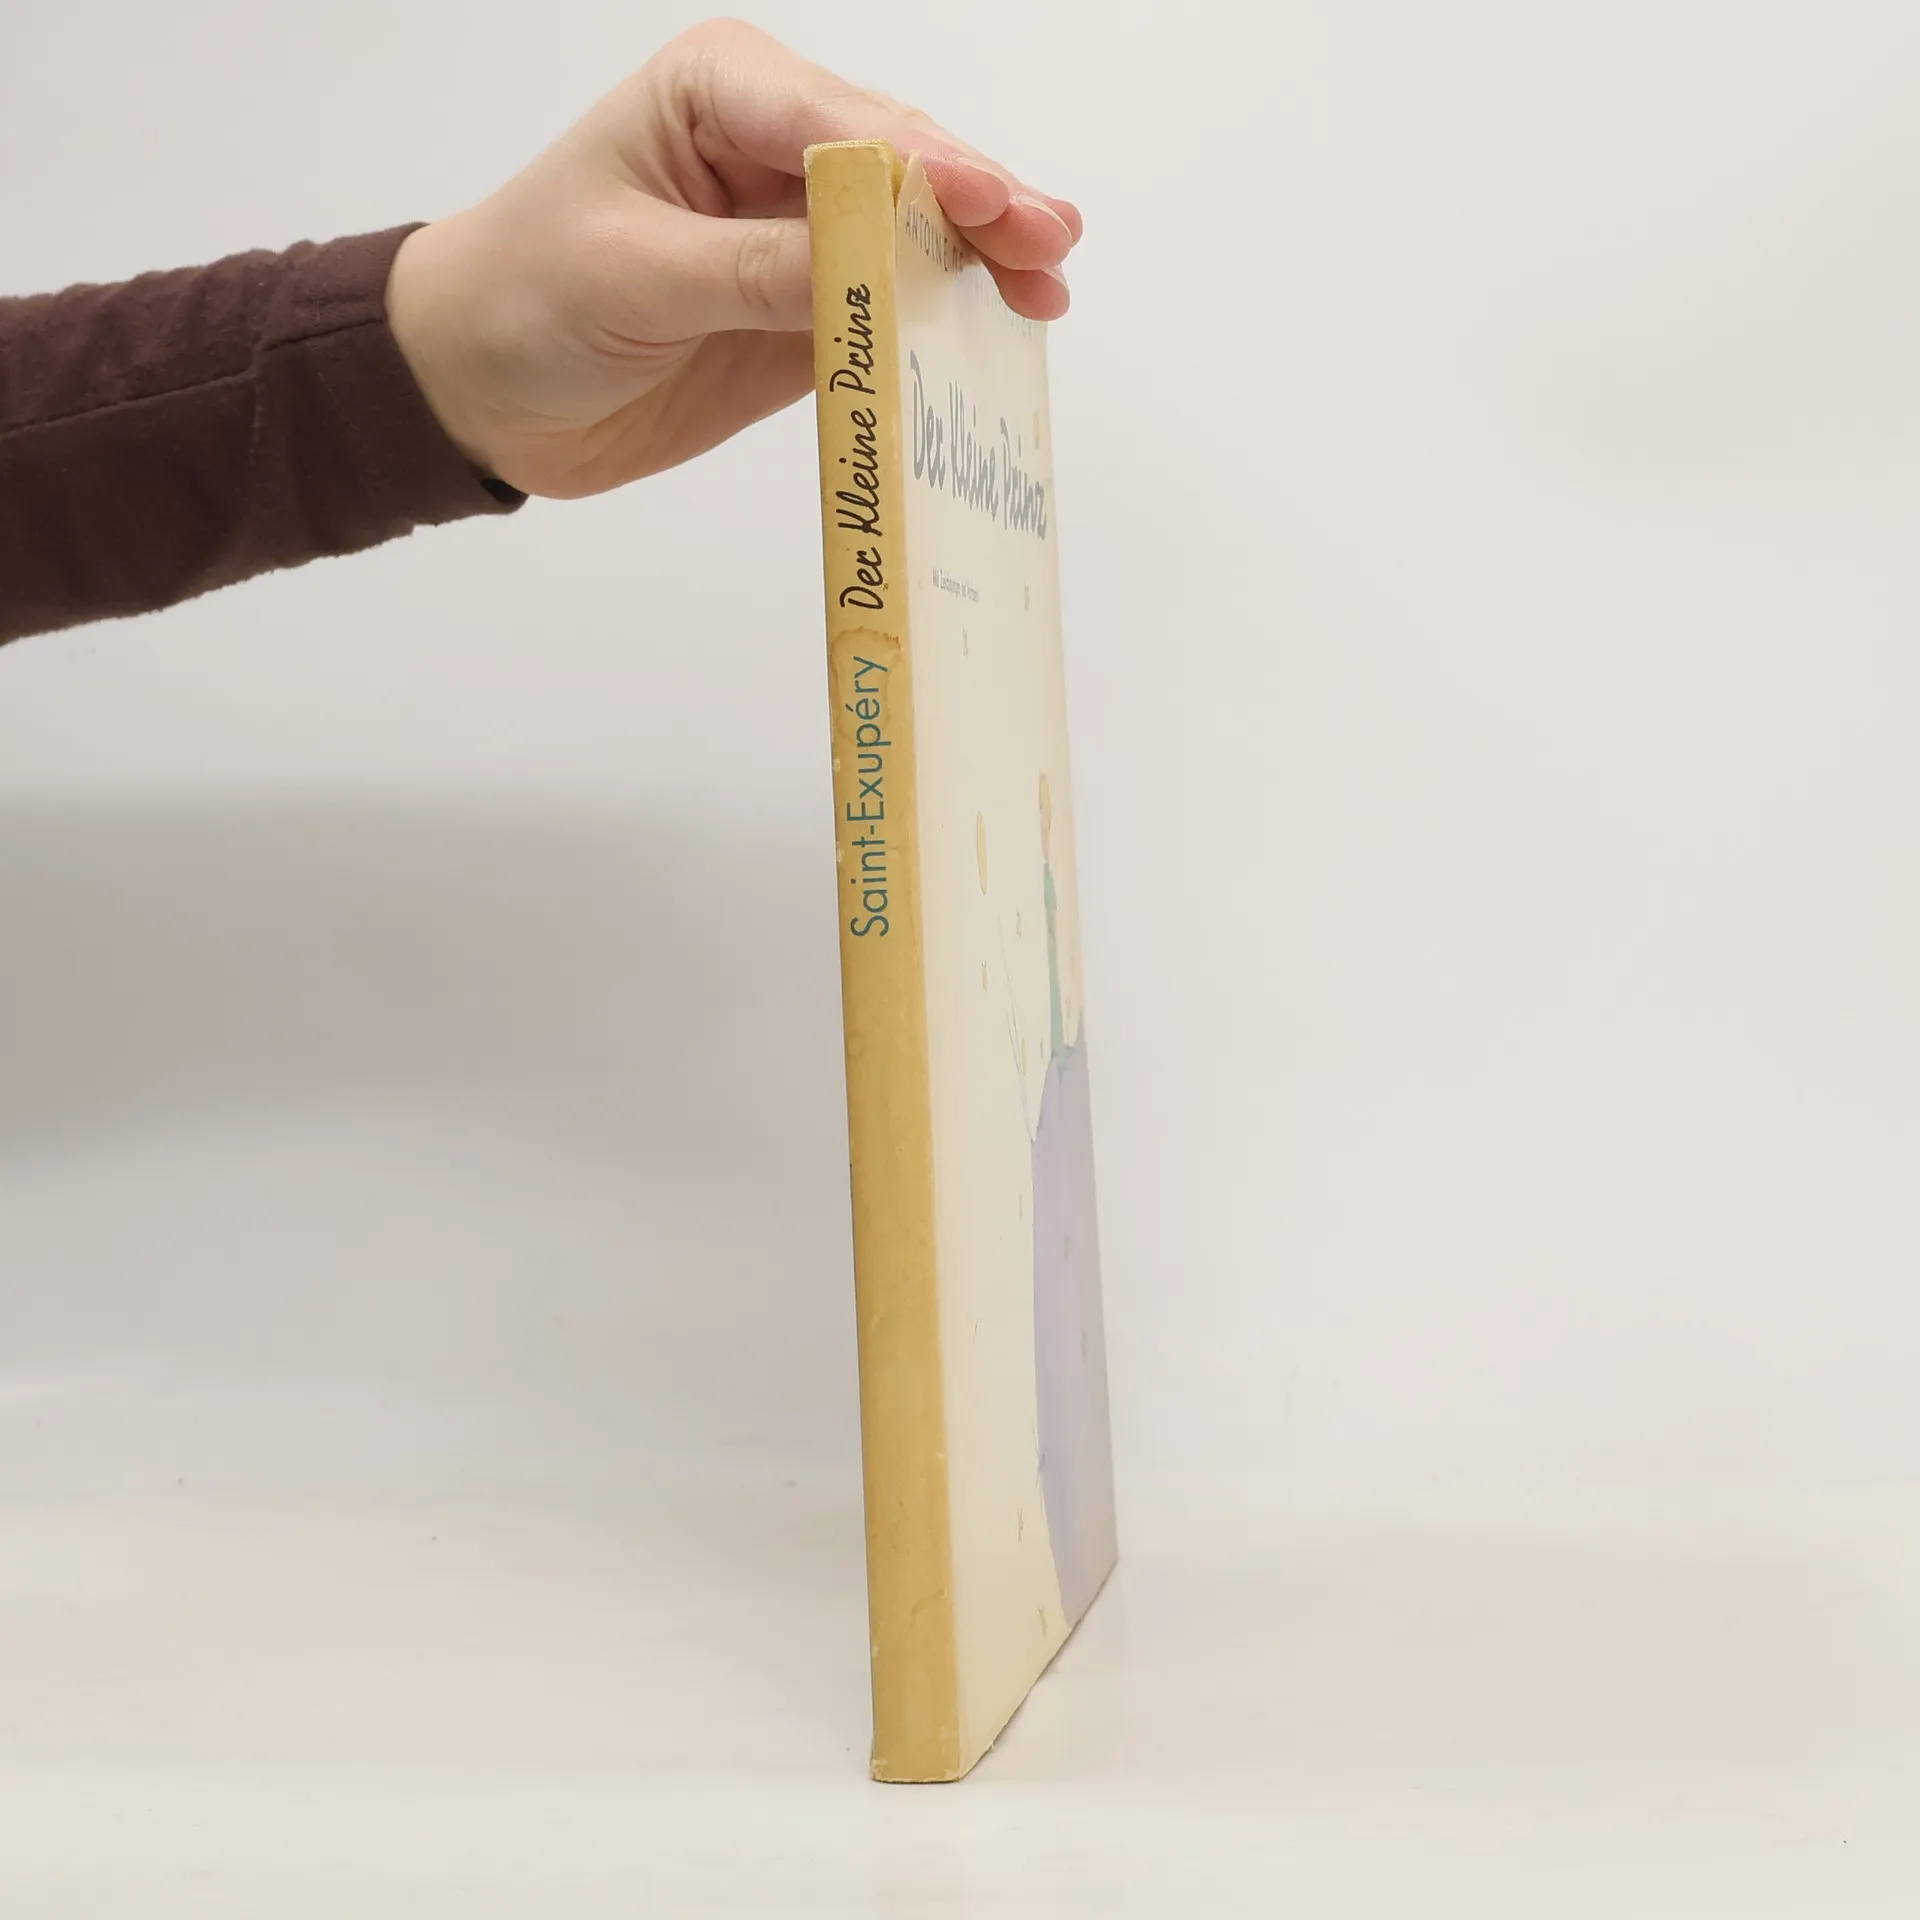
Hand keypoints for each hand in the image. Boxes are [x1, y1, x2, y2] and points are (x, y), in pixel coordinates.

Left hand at [385, 19, 1081, 499]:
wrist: (479, 389)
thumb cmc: (524, 299)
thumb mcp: (634, 275)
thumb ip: (755, 271)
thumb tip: (871, 272)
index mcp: (719, 94)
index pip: (843, 124)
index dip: (923, 166)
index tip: (987, 205)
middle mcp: (771, 149)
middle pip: (901, 169)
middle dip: (978, 207)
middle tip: (1049, 244)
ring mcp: (797, 233)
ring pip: (911, 239)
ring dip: (977, 265)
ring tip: (1045, 290)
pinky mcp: (805, 313)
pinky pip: (888, 314)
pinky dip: (941, 328)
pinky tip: (995, 337)